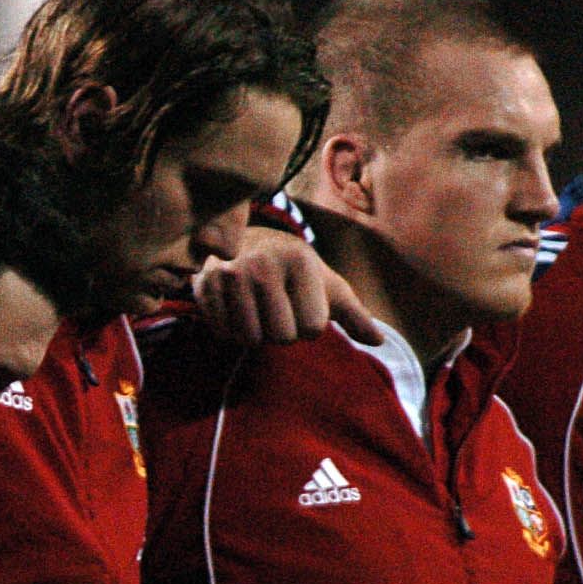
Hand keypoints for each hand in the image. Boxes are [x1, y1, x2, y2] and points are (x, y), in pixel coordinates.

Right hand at [192, 220, 380, 346]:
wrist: (245, 242)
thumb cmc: (295, 271)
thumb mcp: (328, 286)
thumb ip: (354, 314)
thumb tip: (378, 341)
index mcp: (300, 260)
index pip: (312, 328)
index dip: (308, 326)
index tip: (300, 304)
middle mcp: (264, 264)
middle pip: (282, 337)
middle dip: (282, 331)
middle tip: (276, 308)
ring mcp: (230, 274)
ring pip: (251, 339)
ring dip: (257, 333)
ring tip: (257, 308)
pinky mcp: (204, 285)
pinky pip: (224, 333)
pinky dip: (232, 330)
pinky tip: (236, 308)